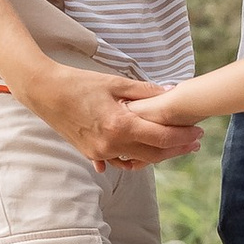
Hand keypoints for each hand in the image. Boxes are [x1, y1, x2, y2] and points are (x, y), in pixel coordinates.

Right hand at [25, 66, 200, 170]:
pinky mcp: (90, 153)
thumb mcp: (115, 83)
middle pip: (154, 154)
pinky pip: (118, 160)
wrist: (44, 93)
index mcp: (120, 126)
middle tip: (194, 141)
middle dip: (177, 148)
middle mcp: (111, 145)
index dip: (184, 136)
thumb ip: (146, 92)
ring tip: (173, 145)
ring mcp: (99, 153)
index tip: (199, 132)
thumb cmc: (78, 83)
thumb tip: (172, 92)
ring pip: (137, 160)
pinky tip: (144, 152)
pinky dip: (134, 157)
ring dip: (157, 155)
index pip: (162, 137)